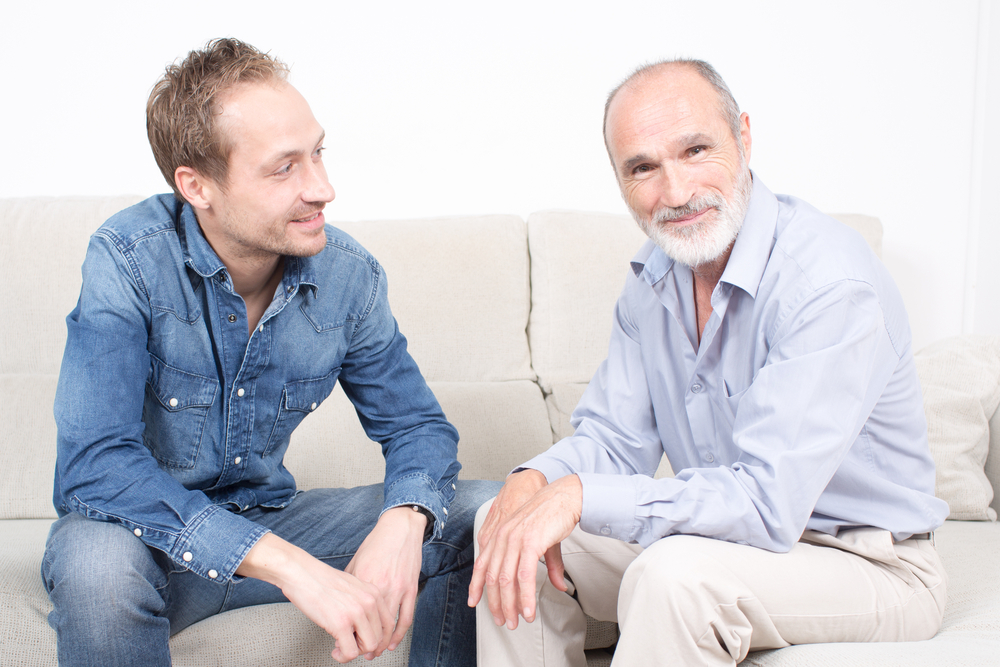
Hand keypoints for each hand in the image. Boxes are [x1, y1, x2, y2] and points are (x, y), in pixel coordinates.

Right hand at [237, 532, 393, 662]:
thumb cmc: (321, 580)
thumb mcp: (352, 587)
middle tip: (351, 645)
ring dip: (355, 652)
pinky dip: (343, 656)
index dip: (378, 639)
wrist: (301, 573)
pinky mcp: (341, 623)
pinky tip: (335, 650)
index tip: (367, 644)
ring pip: (369, 647)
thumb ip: (363, 603)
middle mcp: (369, 602)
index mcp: (373, 593)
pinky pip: (350, 652)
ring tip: (341, 647)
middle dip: (364, 646)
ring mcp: (356, 612)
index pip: (388, 624)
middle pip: (379, 637)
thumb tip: (365, 626)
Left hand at [345, 505, 426, 653]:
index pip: (353, 615)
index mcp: (363, 581)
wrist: (399, 527)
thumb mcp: (356, 562)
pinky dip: (399, 633)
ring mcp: (397, 589)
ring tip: (373, 652)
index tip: (341, 640)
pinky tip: (392, 642)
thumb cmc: (377, 542)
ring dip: (380, 644)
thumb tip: (342, 602)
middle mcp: (380, 587)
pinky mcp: (411, 588)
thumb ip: (350, 583)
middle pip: (371, 625)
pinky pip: (406, 617)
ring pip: (388, 626)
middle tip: (357, 652)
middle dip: (363, 644)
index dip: (346, 632)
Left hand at [468, 474, 581, 629]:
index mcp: (499, 534)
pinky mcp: (530, 543)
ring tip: (516, 621)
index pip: (482, 565)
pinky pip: (524, 577)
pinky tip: (529, 611)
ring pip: (506, 581)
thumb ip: (548, 566)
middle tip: (504, 621)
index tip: (473, 603)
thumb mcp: (542, 541)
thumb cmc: (552, 515)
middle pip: (492, 578)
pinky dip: (525, 598)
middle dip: (496, 603)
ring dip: (511, 606)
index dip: (476, 586)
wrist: (564, 496)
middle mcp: (502, 537)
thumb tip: (559, 586)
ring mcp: (515, 540)